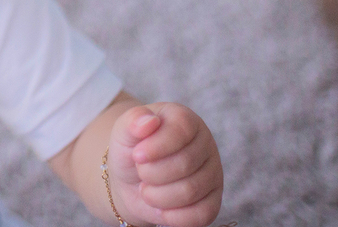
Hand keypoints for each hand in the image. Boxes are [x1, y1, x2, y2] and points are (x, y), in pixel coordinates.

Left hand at [106, 103, 222, 226]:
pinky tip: (160, 208)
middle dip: (151, 173)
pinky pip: (201, 215)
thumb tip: (149, 121)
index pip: (181, 130)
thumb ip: (133, 121)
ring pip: (190, 192)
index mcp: (185, 120)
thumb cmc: (131, 149)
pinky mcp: (213, 201)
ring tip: (146, 189)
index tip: (137, 156)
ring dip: (157, 196)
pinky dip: (173, 216)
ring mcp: (213, 174)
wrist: (131, 179)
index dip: (157, 146)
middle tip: (140, 172)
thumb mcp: (124, 131)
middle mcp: (205, 145)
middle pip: (184, 165)